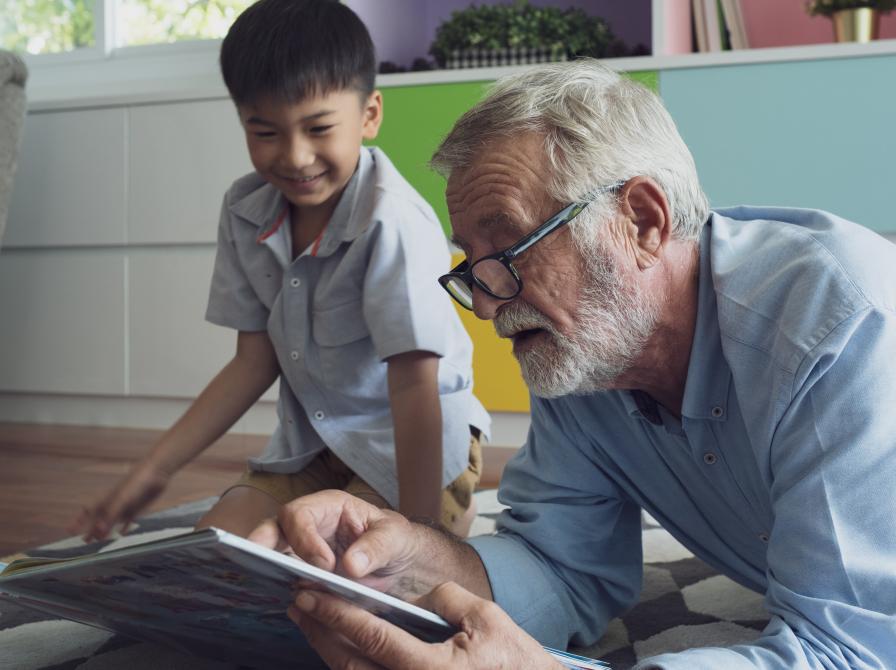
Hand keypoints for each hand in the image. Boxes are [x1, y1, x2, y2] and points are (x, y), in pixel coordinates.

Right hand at [70, 460, 171, 540]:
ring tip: (99, 541)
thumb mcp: (122, 500)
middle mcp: (112, 505)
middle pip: (98, 520)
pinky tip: (123, 534)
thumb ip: (110, 516)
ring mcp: (124, 507)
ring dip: (105, 532)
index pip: (87, 512)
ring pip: (111, 523)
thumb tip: (98, 533)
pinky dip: (124, 528)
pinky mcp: (136, 509)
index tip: (69, 530)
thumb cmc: (135, 483)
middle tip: (84, 542)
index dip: (78, 521)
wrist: (155, 473)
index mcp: (105, 500)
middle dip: (90, 530)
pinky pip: (128, 521)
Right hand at [248, 490, 423, 595]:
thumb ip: (375, 548)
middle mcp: (311, 524)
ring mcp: (304, 549)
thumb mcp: (394, 538)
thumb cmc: (395, 540)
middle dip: (262, 542)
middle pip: (275, 528)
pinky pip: (286, 577)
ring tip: (262, 582)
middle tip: (255, 559)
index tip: (324, 565)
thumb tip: (350, 566)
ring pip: (273, 552)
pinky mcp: (305, 573)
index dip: (305, 539)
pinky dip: (281, 587)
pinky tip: (286, 599)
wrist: (400, 562)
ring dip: (267, 566)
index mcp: (330, 506)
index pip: (301, 515)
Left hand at [288, 580, 562, 669]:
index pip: (371, 636)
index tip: (311, 595)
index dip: (337, 614)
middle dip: (320, 633)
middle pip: (350, 665)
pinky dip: (350, 666)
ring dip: (328, 651)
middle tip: (299, 607)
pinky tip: (340, 648)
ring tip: (311, 624)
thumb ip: (445, 598)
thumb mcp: (486, 617)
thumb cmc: (514, 661)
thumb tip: (412, 601)